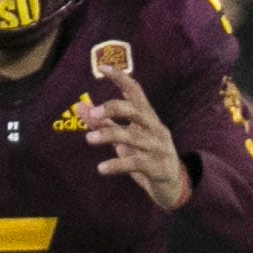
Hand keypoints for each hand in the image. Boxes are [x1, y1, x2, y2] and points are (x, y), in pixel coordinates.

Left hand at [78, 66, 190, 210]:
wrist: (172, 185)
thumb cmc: (145, 157)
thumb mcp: (124, 139)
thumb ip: (104, 122)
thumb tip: (80, 107)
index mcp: (147, 118)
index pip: (135, 92)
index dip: (120, 78)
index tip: (102, 67)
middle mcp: (154, 128)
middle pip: (137, 110)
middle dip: (115, 107)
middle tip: (94, 112)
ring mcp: (158, 147)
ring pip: (135, 137)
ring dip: (111, 135)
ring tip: (89, 138)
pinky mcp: (158, 167)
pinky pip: (137, 163)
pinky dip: (118, 164)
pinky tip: (101, 168)